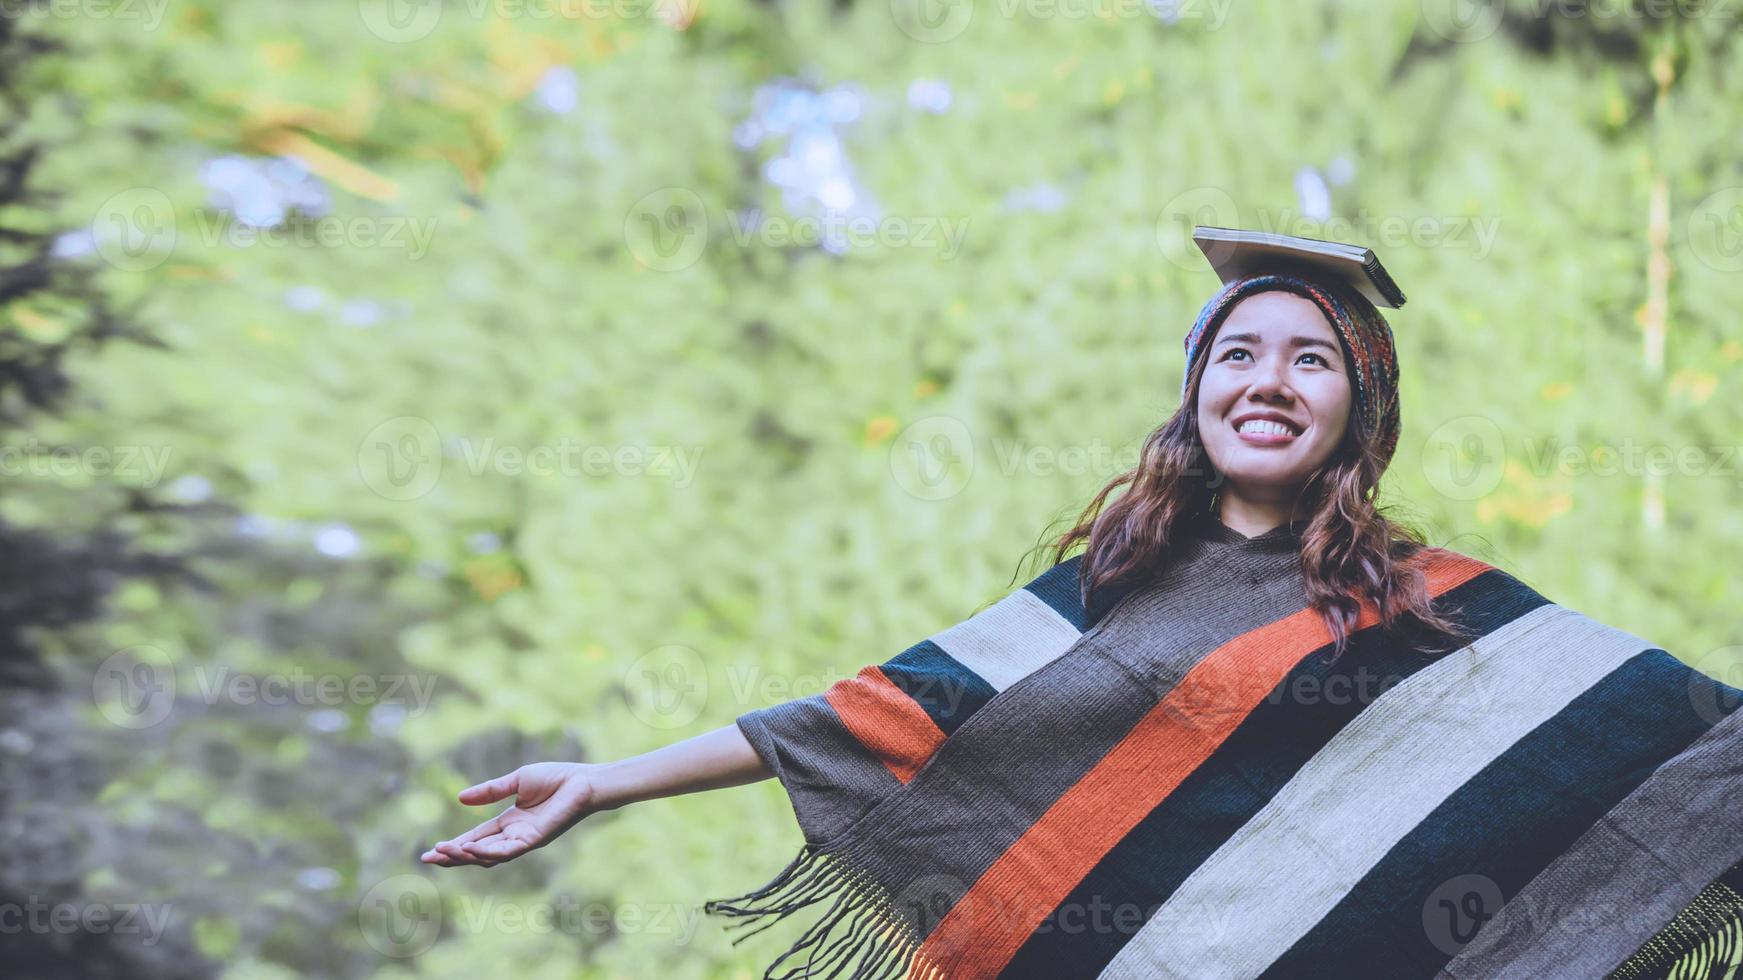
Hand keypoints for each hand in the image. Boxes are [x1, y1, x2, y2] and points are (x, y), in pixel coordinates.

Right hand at [420, 762, 598, 867]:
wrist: (583, 780)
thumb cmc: (556, 778)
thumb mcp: (516, 781)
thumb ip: (490, 791)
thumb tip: (460, 798)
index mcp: (509, 823)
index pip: (476, 838)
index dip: (454, 845)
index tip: (431, 850)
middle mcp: (514, 836)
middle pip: (478, 852)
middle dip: (453, 857)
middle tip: (428, 858)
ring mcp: (524, 840)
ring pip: (489, 857)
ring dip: (465, 856)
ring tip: (443, 852)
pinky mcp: (535, 840)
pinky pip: (507, 851)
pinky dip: (487, 851)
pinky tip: (469, 847)